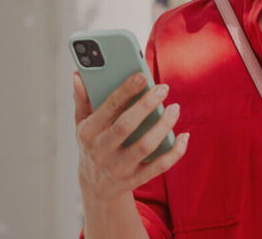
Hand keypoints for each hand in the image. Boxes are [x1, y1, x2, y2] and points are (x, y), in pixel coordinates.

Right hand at [73, 71, 188, 202]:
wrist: (97, 186)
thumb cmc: (92, 142)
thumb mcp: (81, 123)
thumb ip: (81, 98)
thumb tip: (78, 75)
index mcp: (88, 132)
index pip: (108, 108)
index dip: (126, 90)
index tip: (143, 75)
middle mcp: (101, 151)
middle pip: (126, 126)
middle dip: (146, 105)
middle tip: (163, 88)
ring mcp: (118, 168)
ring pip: (145, 146)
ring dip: (163, 126)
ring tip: (175, 108)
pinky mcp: (135, 180)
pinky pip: (159, 167)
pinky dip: (175, 152)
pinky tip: (184, 136)